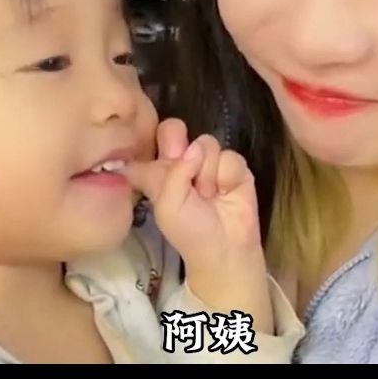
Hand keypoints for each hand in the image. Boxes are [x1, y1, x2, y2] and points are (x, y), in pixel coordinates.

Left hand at [123, 121, 261, 269]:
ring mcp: (208, 162)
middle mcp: (180, 162)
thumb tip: (195, 146)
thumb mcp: (168, 205)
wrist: (225, 249)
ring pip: (205, 142)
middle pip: (174, 128)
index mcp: (157, 171)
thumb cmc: (189, 231)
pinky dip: (227, 176)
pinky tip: (226, 193)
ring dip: (206, 171)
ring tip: (208, 194)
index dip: (146, 143)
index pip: (144, 143)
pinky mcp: (233, 166)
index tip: (155, 159)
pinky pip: (229, 156)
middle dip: (177, 140)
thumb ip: (174, 172)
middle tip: (180, 162)